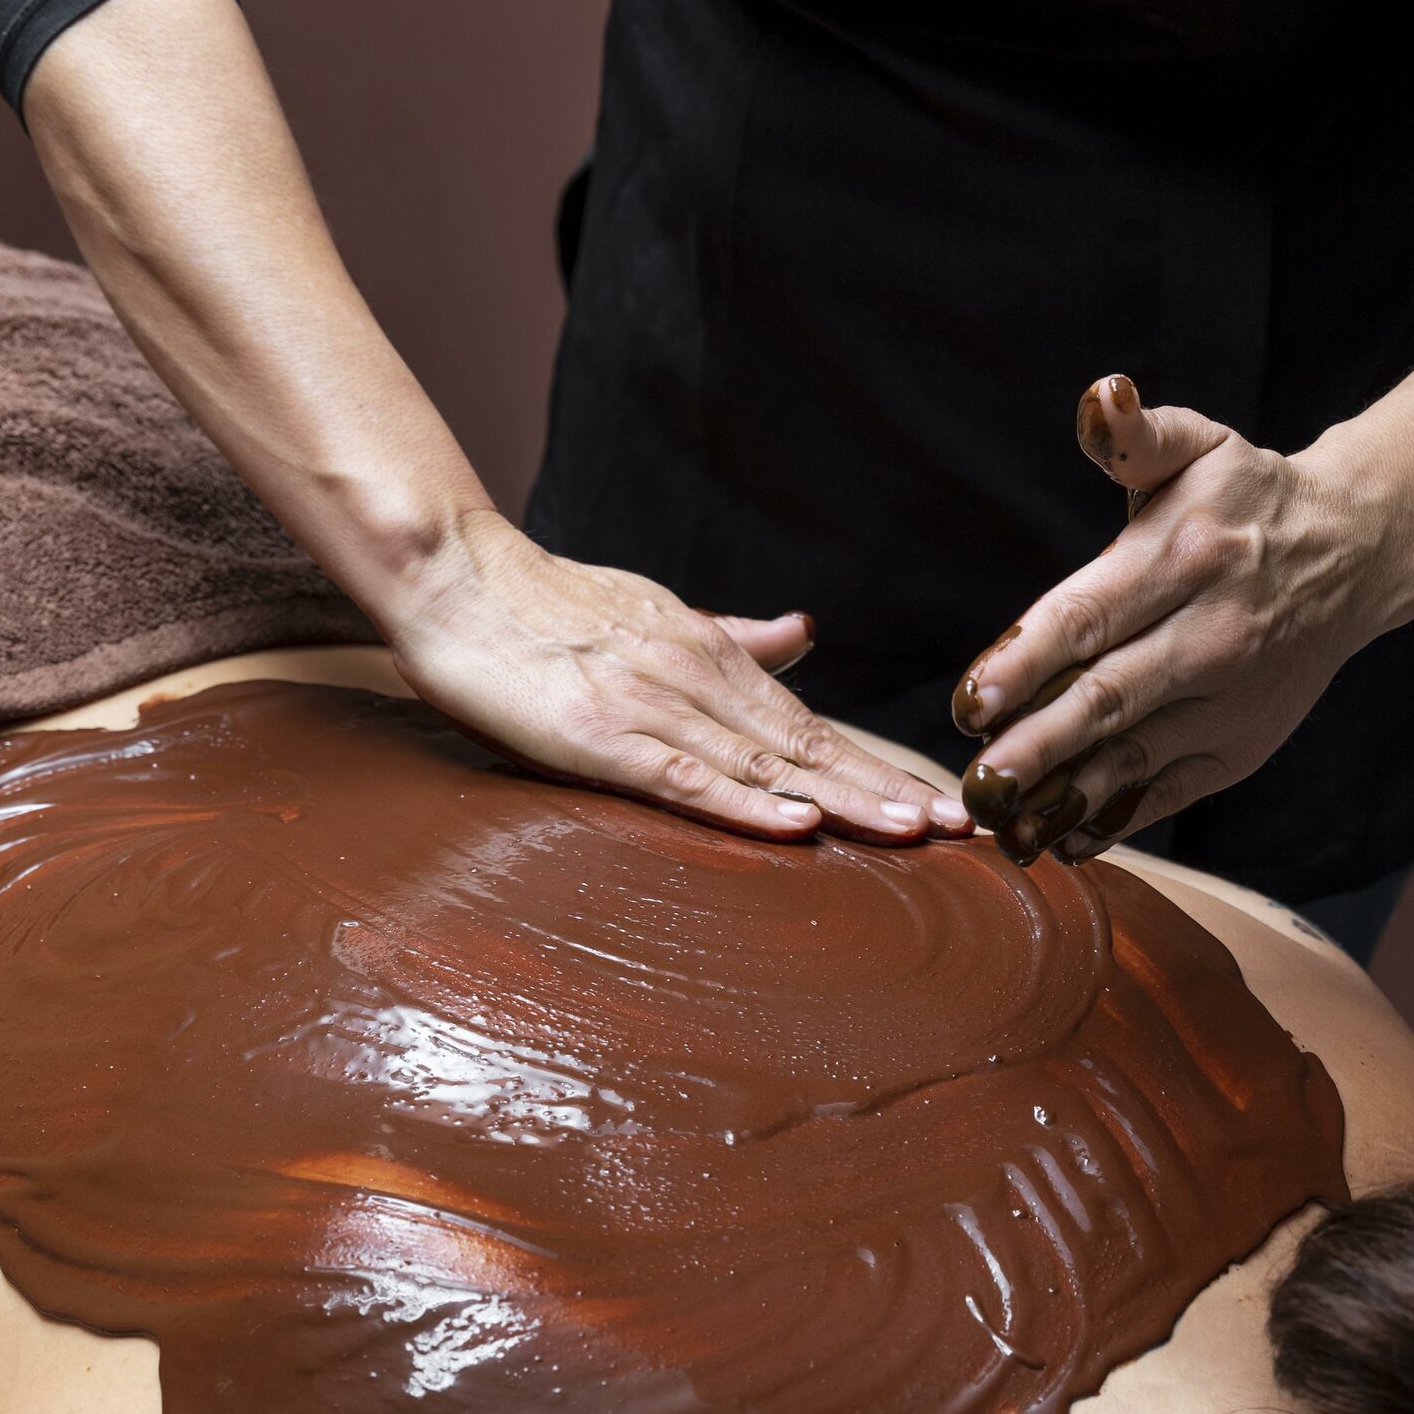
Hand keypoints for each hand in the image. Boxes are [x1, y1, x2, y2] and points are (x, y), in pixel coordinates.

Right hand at [390, 509, 971, 841]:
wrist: (452, 576)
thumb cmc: (546, 606)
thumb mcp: (656, 613)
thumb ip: (734, 634)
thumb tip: (805, 634)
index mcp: (713, 656)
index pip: (812, 725)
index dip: (879, 769)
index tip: (942, 806)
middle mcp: (697, 678)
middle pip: (808, 749)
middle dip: (885, 792)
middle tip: (961, 832)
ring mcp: (650, 707)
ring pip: (762, 766)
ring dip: (841, 802)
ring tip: (909, 837)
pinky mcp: (599, 737)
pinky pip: (684, 778)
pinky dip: (744, 806)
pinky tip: (798, 826)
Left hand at [952, 375, 1395, 863]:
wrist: (1355, 554)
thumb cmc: (1245, 500)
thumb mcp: (1200, 445)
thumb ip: (1134, 434)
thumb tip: (1102, 398)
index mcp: (1186, 558)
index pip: (1092, 617)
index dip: (1027, 662)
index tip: (969, 702)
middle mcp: (1212, 636)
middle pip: (1109, 700)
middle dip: (1036, 747)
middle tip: (975, 782)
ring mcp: (1229, 702)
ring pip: (1133, 759)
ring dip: (1062, 800)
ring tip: (998, 827)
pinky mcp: (1238, 750)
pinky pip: (1166, 794)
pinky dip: (1111, 823)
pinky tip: (1056, 840)